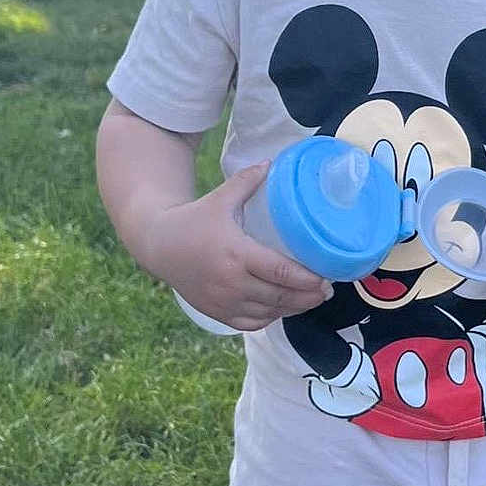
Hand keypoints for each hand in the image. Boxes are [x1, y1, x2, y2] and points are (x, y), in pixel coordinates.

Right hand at [143, 162, 332, 331]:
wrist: (158, 245)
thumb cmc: (194, 219)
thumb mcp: (221, 198)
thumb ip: (247, 181)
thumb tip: (272, 162)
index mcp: (236, 253)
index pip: (280, 272)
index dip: (306, 279)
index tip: (326, 278)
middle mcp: (230, 282)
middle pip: (279, 296)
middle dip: (308, 296)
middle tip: (327, 290)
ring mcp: (222, 301)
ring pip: (268, 313)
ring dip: (293, 308)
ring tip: (312, 299)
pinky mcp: (216, 312)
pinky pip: (250, 323)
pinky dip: (270, 318)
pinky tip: (283, 308)